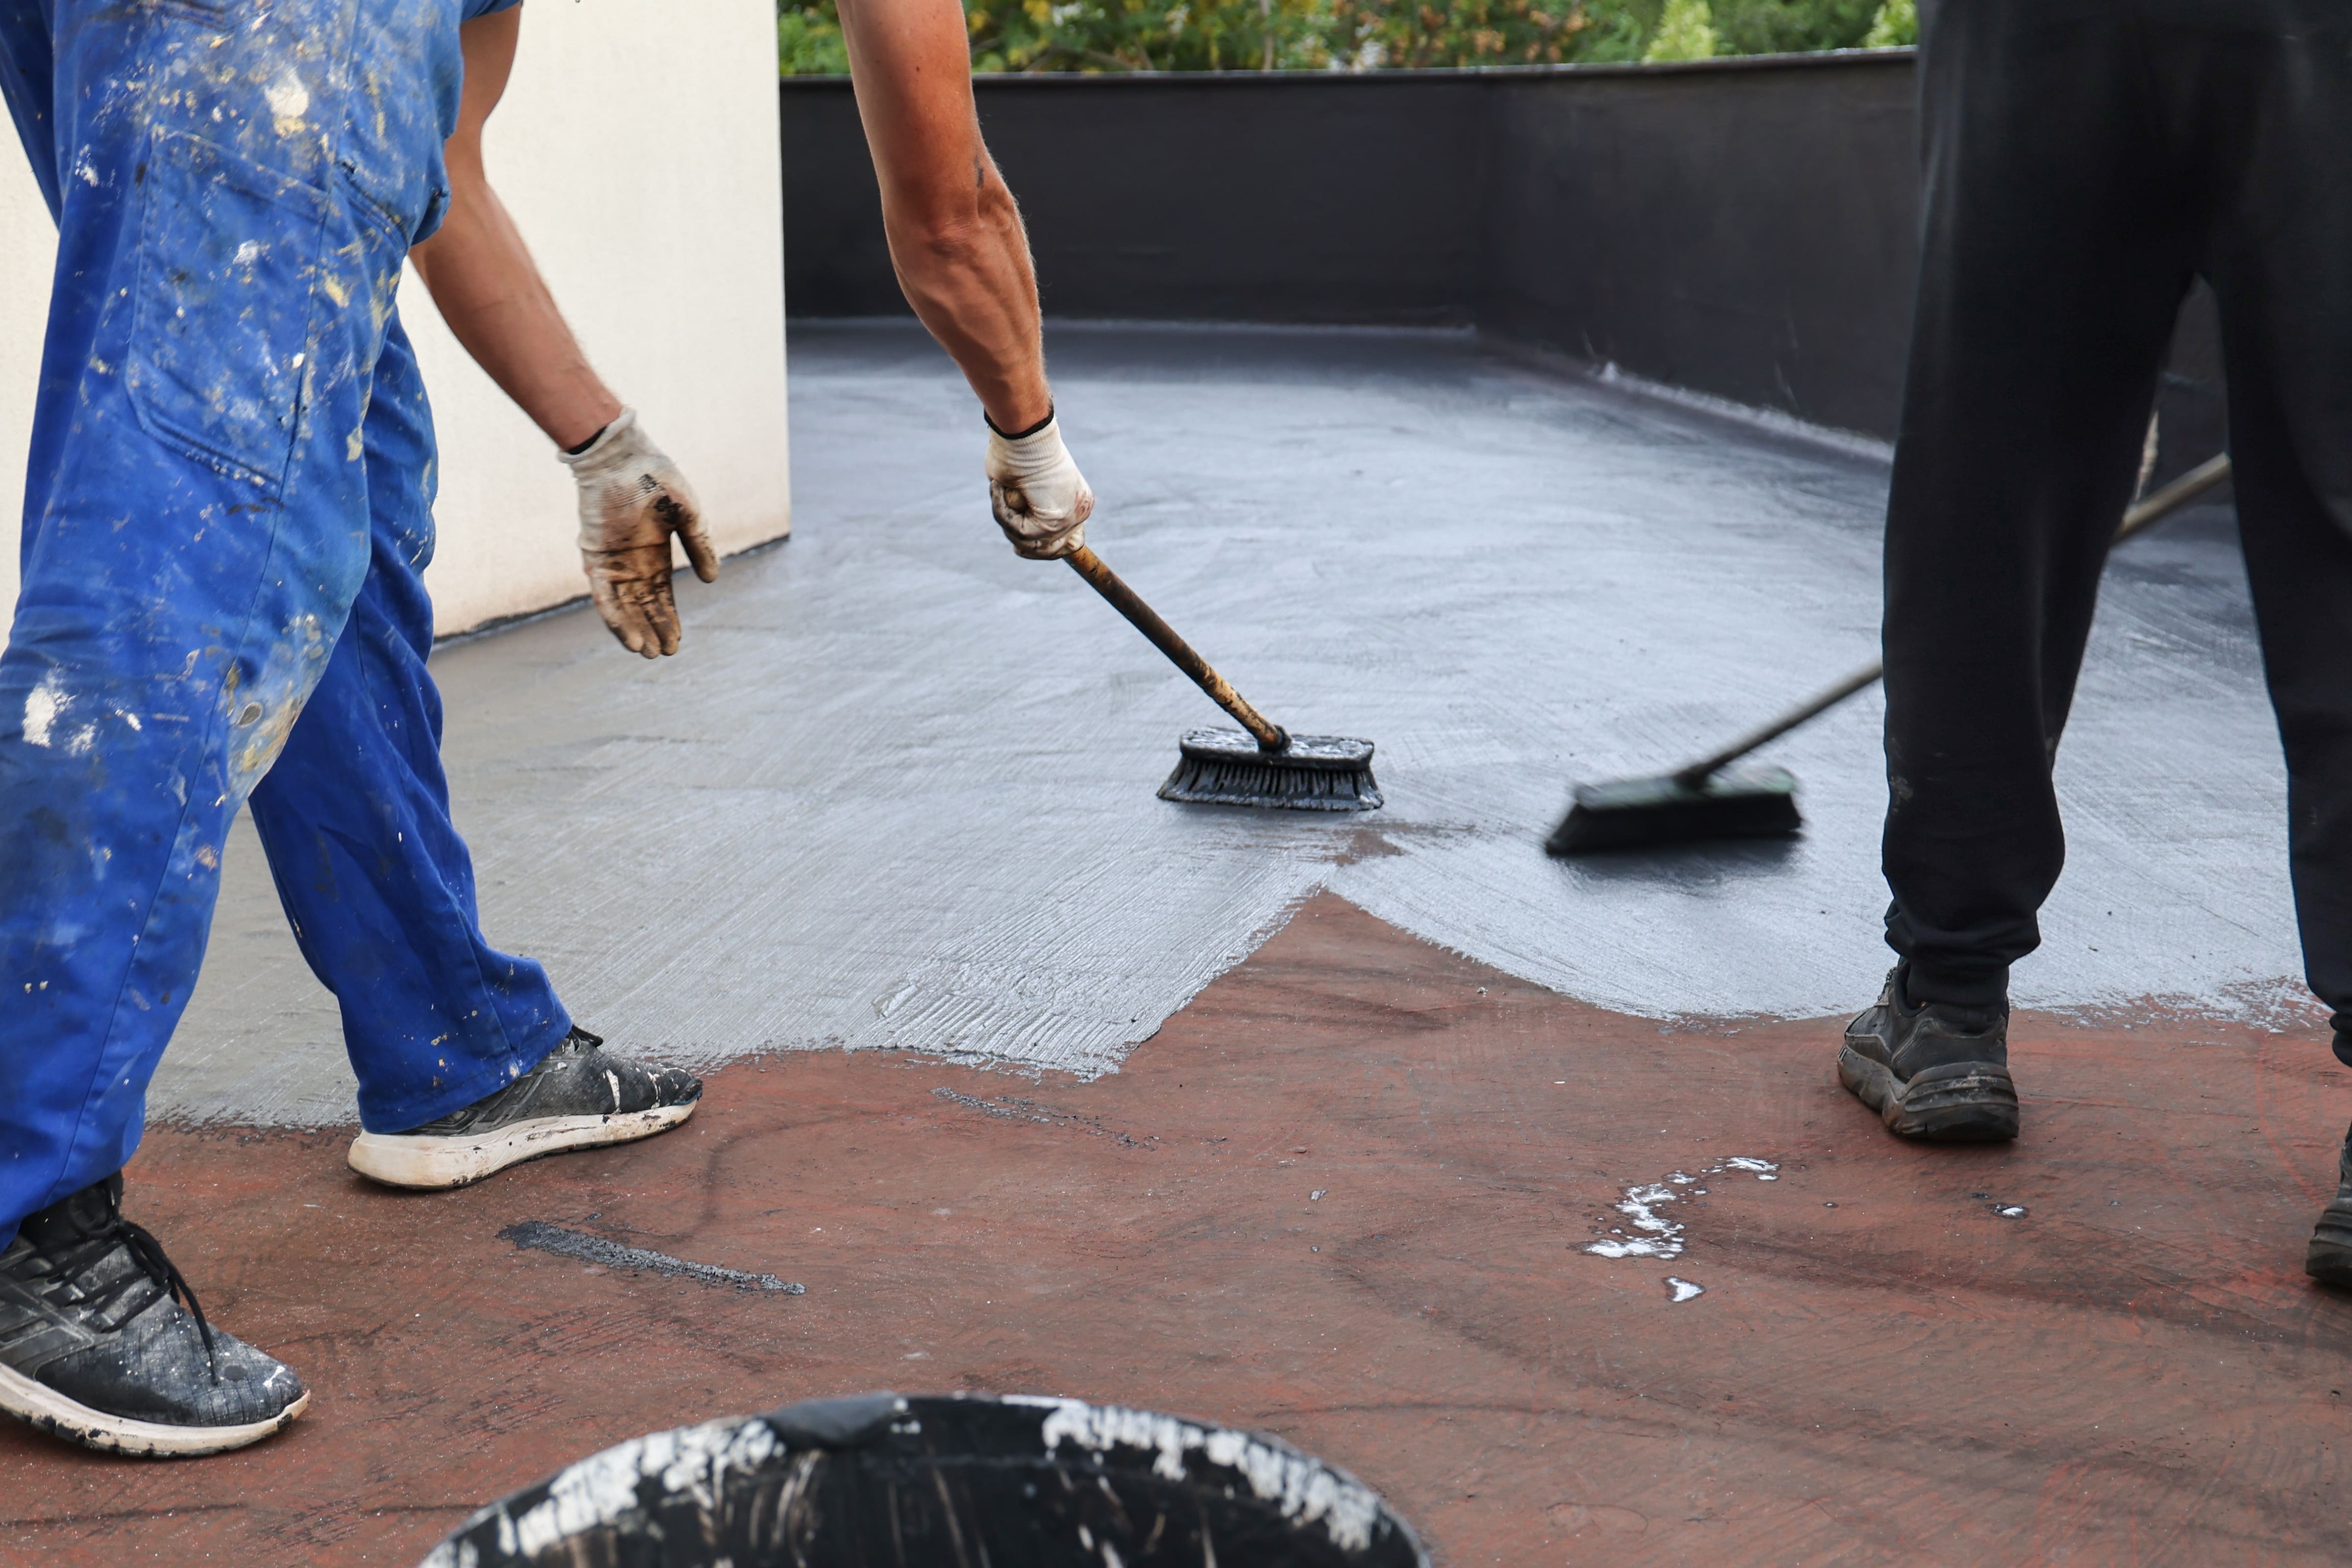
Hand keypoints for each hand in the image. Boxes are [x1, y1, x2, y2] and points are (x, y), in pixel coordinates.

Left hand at [559, 409, 718, 657]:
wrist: (620, 455)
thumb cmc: (655, 477)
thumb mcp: (688, 514)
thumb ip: (699, 545)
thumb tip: (711, 580)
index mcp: (654, 550)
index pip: (661, 593)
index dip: (670, 617)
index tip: (678, 642)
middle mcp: (632, 560)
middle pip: (644, 604)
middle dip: (655, 629)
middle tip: (666, 654)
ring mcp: (612, 560)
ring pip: (624, 605)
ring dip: (635, 630)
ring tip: (649, 654)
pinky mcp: (595, 557)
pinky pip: (604, 596)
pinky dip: (616, 619)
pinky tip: (629, 638)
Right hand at [986, 412, 1093, 558]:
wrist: (1024, 432)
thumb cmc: (1018, 449)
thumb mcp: (1022, 485)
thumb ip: (1025, 509)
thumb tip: (1020, 541)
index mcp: (1077, 501)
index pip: (1070, 542)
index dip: (1045, 549)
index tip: (1021, 549)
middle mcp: (1079, 511)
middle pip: (1054, 551)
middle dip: (1027, 547)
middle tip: (1014, 543)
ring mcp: (1069, 518)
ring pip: (1029, 542)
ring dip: (1007, 518)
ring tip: (1001, 489)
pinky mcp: (1053, 522)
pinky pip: (1019, 532)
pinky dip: (1003, 511)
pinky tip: (1000, 488)